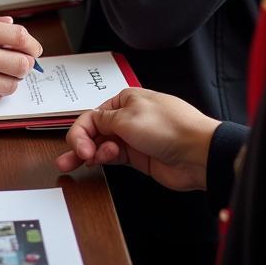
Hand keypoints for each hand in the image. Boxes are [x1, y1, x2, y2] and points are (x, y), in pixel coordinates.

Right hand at [55, 88, 218, 191]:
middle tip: (68, 159)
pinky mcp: (138, 157)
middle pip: (94, 131)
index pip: (91, 115)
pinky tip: (100, 161)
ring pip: (101, 145)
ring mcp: (132, 138)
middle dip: (79, 144)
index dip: (81, 132)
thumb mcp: (127, 117)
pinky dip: (104, 159)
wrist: (197, 153)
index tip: (79, 148)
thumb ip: (103, 120)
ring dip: (88, 154)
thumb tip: (89, 122)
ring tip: (75, 164)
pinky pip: (113, 157)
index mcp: (124, 100)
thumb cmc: (169, 127)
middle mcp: (126, 117)